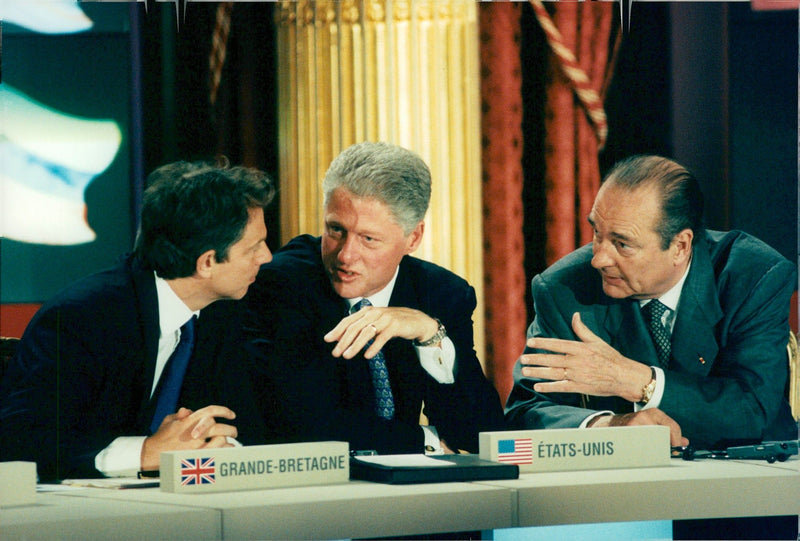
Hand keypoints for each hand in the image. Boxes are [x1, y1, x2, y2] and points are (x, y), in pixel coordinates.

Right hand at [140, 405, 237, 470]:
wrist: (152, 455)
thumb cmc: (161, 437)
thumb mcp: (169, 421)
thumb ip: (181, 415)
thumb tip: (189, 411)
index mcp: (189, 421)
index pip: (210, 411)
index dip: (223, 411)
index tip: (231, 414)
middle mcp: (194, 432)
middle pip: (220, 428)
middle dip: (230, 429)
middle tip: (233, 432)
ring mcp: (196, 446)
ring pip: (221, 441)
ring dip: (228, 441)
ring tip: (230, 442)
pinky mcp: (197, 458)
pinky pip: (217, 454)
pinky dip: (224, 452)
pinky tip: (226, 451)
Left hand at [324, 306, 438, 358]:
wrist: (417, 321)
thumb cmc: (393, 323)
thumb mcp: (375, 322)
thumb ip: (361, 327)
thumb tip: (342, 338)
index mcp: (367, 311)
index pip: (348, 320)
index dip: (337, 330)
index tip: (327, 340)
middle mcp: (374, 313)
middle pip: (354, 327)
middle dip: (343, 341)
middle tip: (336, 353)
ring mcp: (385, 318)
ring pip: (366, 333)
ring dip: (355, 345)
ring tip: (347, 356)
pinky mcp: (395, 326)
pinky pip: (382, 338)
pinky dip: (374, 347)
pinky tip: (367, 356)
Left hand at [520, 312, 650, 401]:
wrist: (624, 377)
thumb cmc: (611, 357)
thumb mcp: (597, 341)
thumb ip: (582, 330)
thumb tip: (575, 315)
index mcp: (580, 349)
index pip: (558, 344)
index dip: (543, 343)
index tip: (530, 342)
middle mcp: (577, 362)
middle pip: (552, 359)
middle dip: (536, 359)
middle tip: (522, 359)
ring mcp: (578, 375)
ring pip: (554, 373)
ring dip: (538, 372)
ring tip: (525, 371)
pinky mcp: (580, 387)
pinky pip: (561, 387)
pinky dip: (549, 387)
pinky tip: (537, 386)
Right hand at [588, 409, 688, 446]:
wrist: (611, 424)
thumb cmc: (634, 425)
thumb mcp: (653, 423)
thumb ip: (669, 431)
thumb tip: (684, 441)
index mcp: (654, 413)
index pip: (672, 427)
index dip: (677, 440)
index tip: (678, 449)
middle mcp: (644, 416)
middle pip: (663, 436)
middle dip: (666, 447)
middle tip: (665, 454)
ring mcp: (634, 425)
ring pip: (652, 443)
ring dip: (654, 451)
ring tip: (651, 453)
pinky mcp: (626, 433)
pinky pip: (640, 447)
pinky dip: (643, 453)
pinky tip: (641, 453)